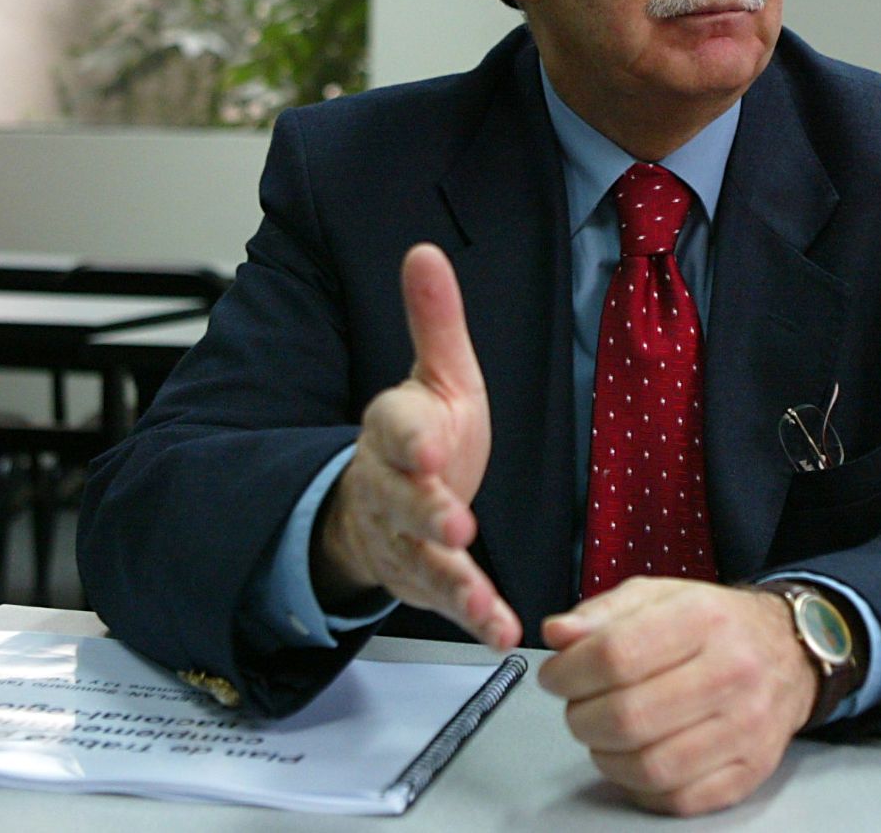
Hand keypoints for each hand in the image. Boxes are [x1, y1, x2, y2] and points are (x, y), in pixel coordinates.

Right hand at [312, 243, 520, 649]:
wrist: (378, 507)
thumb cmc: (422, 436)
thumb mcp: (435, 376)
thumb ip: (433, 320)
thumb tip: (425, 250)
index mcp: (395, 431)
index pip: (397, 430)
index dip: (412, 440)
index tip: (432, 446)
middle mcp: (393, 488)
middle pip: (404, 499)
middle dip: (427, 511)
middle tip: (453, 521)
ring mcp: (404, 540)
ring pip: (422, 558)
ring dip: (451, 576)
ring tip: (480, 595)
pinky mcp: (425, 582)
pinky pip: (449, 601)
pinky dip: (474, 616)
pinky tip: (502, 630)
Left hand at [538, 577, 817, 814]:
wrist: (788, 652)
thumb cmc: (716, 625)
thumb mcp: (659, 596)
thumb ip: (602, 613)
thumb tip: (558, 633)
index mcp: (703, 618)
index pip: (616, 654)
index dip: (568, 673)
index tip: (556, 677)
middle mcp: (731, 671)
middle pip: (627, 716)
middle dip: (582, 718)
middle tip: (579, 708)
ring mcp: (746, 727)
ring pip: (649, 766)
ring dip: (606, 757)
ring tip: (605, 735)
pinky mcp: (750, 770)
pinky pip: (677, 799)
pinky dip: (640, 787)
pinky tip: (636, 759)